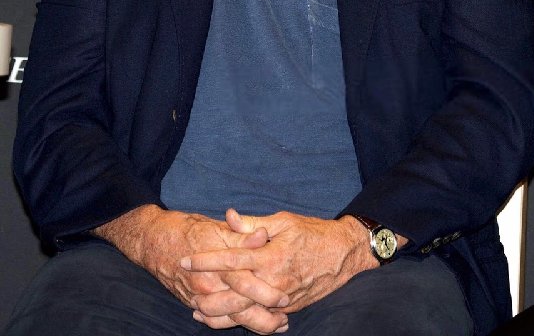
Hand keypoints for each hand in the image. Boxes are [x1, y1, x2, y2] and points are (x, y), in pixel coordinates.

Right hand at [92, 205, 288, 333]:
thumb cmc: (187, 229)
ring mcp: (199, 296)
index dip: (268, 292)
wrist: (154, 241)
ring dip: (252, 324)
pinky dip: (231, 324)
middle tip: (284, 320)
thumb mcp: (216, 227)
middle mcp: (208, 284)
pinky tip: (244, 323)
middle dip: (264, 318)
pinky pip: (215, 320)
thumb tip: (264, 235)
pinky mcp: (193, 302)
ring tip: (273, 325)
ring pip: (230, 319)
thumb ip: (241, 234)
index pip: (248, 283)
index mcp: (218, 263)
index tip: (287, 296)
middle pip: (240, 309)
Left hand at [182, 209, 377, 319]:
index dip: (206, 260)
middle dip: (207, 292)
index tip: (186, 259)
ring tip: (198, 310)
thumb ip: (253, 224)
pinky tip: (226, 318)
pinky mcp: (289, 308)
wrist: (344, 254)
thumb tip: (229, 217)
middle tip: (185, 287)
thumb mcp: (284, 221)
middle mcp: (274, 280)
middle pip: (233, 293)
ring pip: (244, 312)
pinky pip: (260, 318)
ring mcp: (282, 298)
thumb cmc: (313, 232)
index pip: (231, 260)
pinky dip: (241, 320)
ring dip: (219, 314)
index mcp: (271, 256)